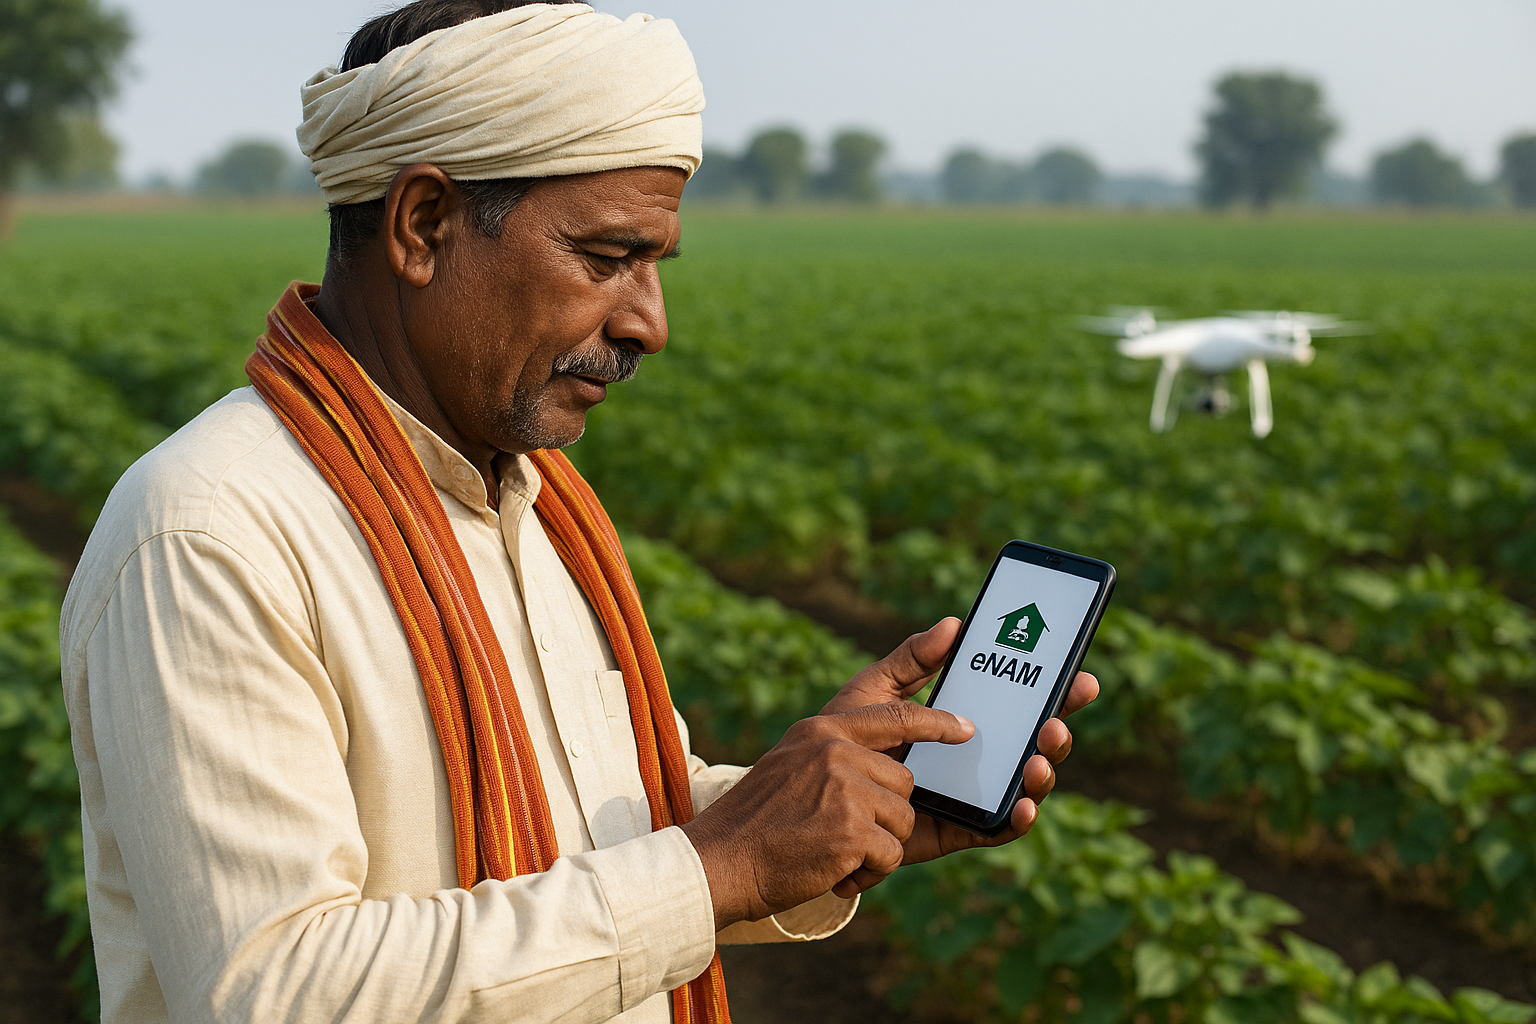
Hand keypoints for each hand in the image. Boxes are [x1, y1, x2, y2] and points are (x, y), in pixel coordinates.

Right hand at [680, 699, 974, 929]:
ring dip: (877, 846)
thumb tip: (896, 766)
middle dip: (887, 815)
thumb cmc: (759, 822)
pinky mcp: (851, 830)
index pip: (895, 715)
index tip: (964, 727)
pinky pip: (891, 854)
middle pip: (904, 781)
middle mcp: (835, 751)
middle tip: (843, 832)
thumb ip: (837, 754)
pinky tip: (834, 870)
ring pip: (902, 819)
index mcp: (823, 730)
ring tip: (832, 850)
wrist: (721, 862)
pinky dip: (869, 872)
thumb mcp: (793, 764)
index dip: (936, 721)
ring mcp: (844, 789)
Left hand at [821, 618, 1099, 897]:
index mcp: (964, 717)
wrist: (812, 795)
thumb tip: (953, 624)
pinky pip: (995, 828)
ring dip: (1041, 772)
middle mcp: (978, 755)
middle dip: (1056, 728)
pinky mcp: (955, 829)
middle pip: (1033, 741)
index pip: (1020, 701)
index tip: (1078, 675)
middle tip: (1057, 719)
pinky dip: (1015, 818)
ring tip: (1037, 760)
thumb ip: (912, 659)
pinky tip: (1021, 804)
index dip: (1054, 689)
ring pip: (1022, 784)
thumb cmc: (844, 736)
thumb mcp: (875, 690)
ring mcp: (971, 793)